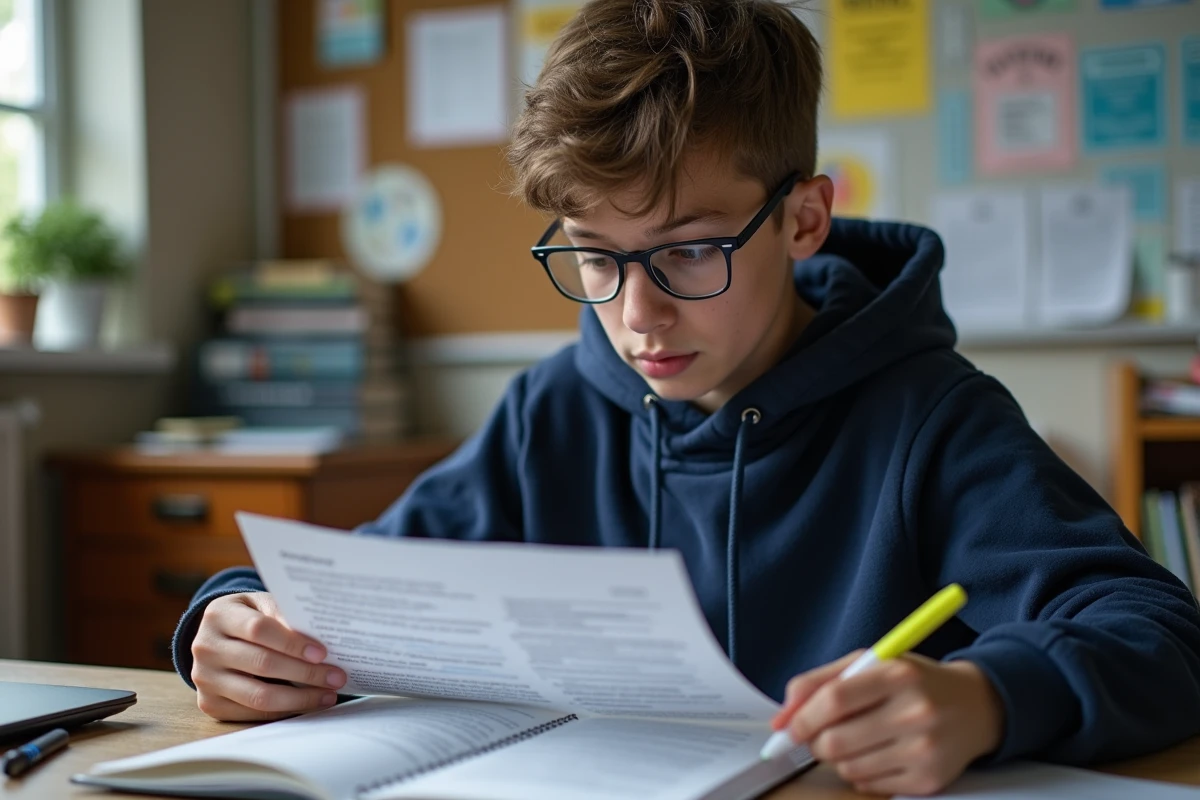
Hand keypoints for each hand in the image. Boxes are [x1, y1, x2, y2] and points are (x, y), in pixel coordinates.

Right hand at [190, 592, 346, 720]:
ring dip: (300, 698)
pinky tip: (307, 704)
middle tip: (337, 677)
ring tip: (328, 694)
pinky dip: (284, 711)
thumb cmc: (248, 616)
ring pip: (258, 696)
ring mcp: (204, 679)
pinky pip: (252, 713)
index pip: (259, 630)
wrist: (216, 635)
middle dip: (306, 673)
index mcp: (219, 615)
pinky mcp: (209, 704)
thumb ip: (284, 615)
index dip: (293, 643)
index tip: (322, 653)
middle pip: (262, 664)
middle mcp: (205, 647)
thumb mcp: (262, 603)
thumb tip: (320, 637)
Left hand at [773, 651, 1004, 795]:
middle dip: (815, 742)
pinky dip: (862, 773)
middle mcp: (915, 712)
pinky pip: (869, 786)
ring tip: (857, 739)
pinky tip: (878, 753)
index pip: (835, 700)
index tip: (788, 728)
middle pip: (835, 742)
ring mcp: (925, 750)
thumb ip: (818, 683)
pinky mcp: (930, 780)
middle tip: (821, 734)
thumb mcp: (869, 664)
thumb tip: (781, 719)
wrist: (976, 705)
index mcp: (897, 675)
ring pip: (848, 768)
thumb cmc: (912, 681)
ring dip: (839, 757)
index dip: (802, 718)